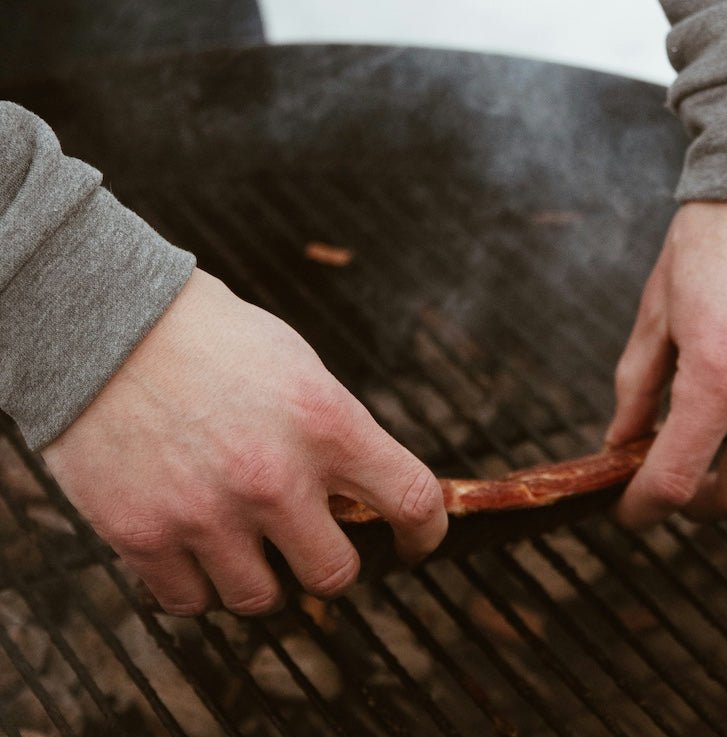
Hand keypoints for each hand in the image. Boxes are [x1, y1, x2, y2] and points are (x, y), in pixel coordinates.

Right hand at [41, 269, 446, 614]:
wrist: (104, 319)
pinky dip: (197, 585)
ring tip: (244, 545)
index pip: (411, 500)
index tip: (413, 544)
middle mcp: (275, 477)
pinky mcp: (144, 535)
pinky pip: (190, 601)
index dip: (424, 534)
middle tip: (311, 546)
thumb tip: (360, 491)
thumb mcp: (298, 366)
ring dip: (261, 579)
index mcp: (327, 423)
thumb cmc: (209, 337)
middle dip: (331, 565)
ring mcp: (208, 512)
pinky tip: (194, 549)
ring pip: (261, 599)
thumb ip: (334, 433)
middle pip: (335, 575)